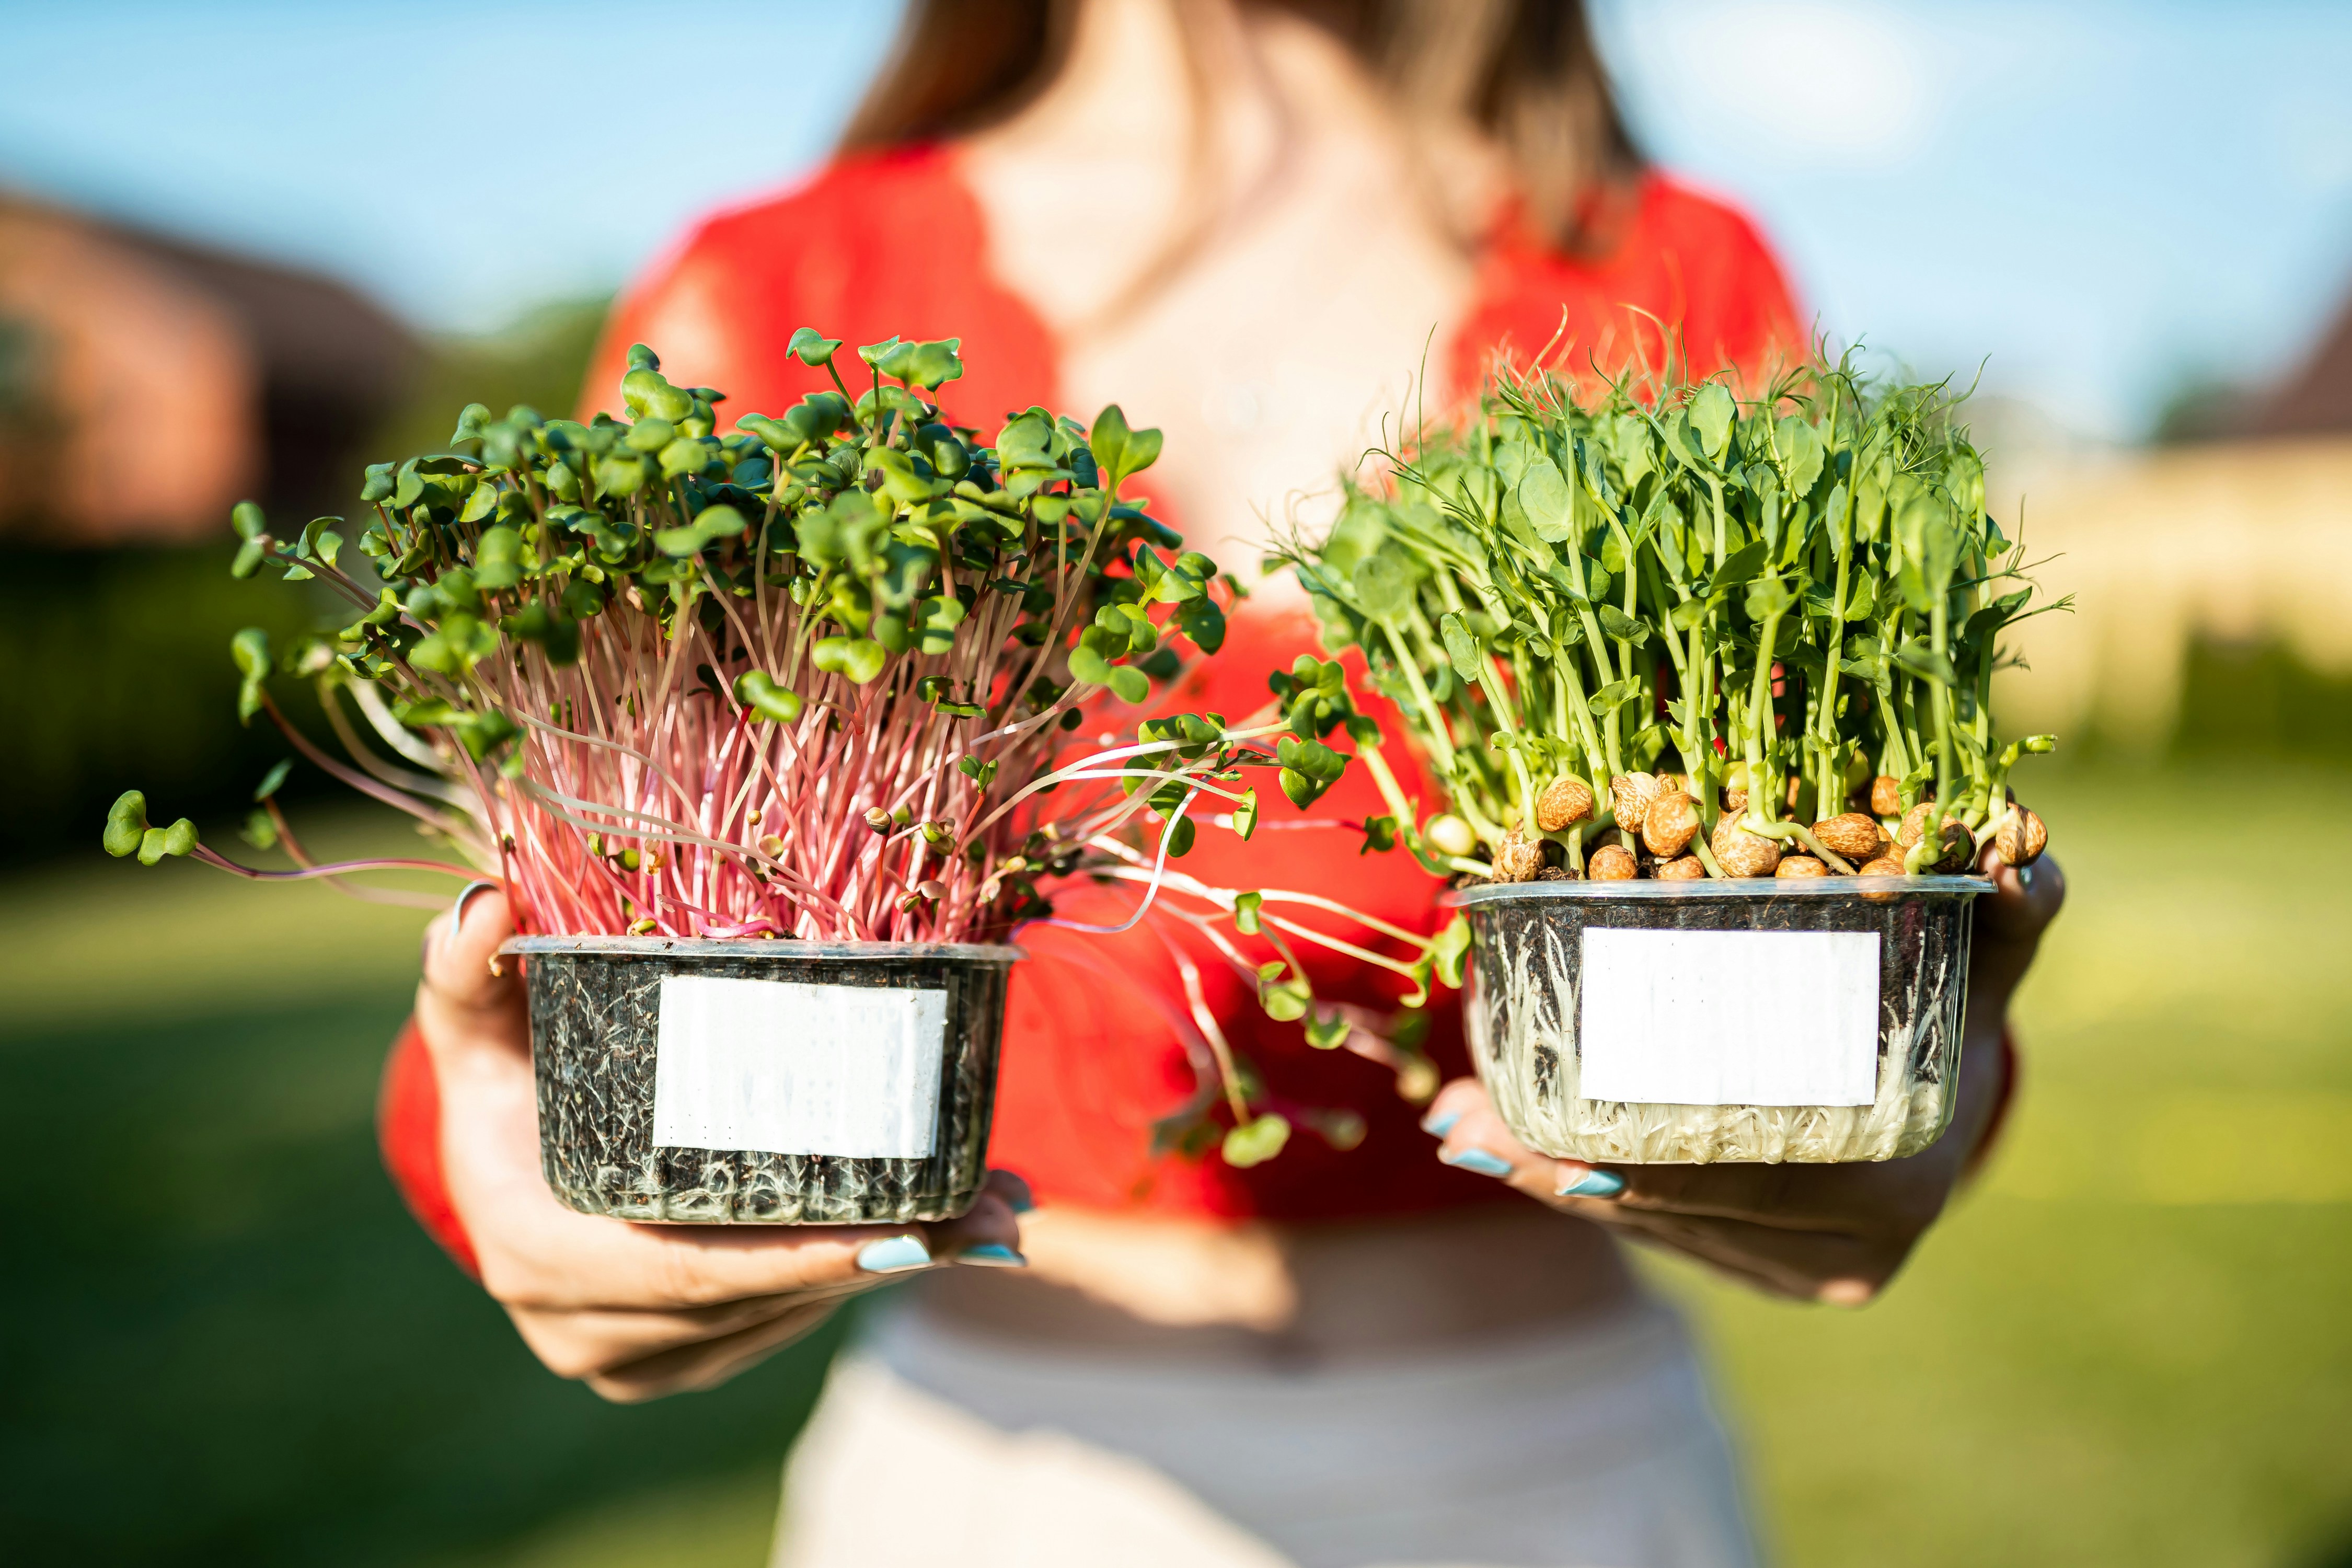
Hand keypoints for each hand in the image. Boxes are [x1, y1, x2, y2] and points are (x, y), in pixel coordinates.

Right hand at [415, 888, 1027, 1400]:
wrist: (504, 1169)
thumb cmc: (502, 1078)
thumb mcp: (479, 1026)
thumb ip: (468, 970)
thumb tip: (487, 903)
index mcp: (539, 1258)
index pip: (693, 1271)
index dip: (806, 1255)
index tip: (912, 1225)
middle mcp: (589, 1331)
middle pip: (765, 1299)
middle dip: (892, 1256)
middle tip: (998, 1209)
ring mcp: (645, 1360)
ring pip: (793, 1316)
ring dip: (900, 1268)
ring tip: (998, 1210)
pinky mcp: (690, 1359)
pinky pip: (792, 1322)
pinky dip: (868, 1277)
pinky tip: (949, 1233)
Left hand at [1425, 844, 2064, 1302]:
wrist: (1962, 1109)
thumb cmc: (1948, 1011)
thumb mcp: (1973, 963)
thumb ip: (1995, 916)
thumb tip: (2024, 855)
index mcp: (1893, 1176)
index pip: (1741, 1169)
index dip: (1637, 1149)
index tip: (1536, 1119)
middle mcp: (1851, 1246)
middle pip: (1678, 1203)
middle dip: (1559, 1161)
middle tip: (1465, 1113)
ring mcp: (1809, 1271)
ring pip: (1658, 1227)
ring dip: (1557, 1178)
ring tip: (1467, 1124)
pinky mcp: (1780, 1277)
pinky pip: (1665, 1237)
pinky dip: (1588, 1194)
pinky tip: (1511, 1156)